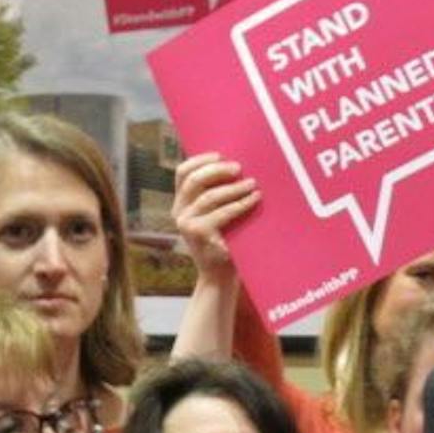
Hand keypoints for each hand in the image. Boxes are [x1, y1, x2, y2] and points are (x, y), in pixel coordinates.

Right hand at [171, 153, 258, 284]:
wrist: (220, 277)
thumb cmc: (225, 242)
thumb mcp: (215, 217)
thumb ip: (215, 197)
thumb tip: (235, 168)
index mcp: (180, 204)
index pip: (182, 173)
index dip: (200, 160)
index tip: (220, 154)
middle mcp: (179, 212)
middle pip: (194, 180)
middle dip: (217, 170)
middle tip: (239, 168)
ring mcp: (187, 224)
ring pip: (210, 196)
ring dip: (234, 187)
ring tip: (252, 184)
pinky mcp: (199, 235)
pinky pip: (223, 213)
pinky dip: (241, 204)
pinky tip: (254, 199)